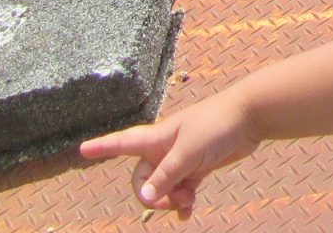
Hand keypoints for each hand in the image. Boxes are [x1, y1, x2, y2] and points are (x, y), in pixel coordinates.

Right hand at [81, 92, 261, 217]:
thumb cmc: (216, 125)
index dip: (102, 147)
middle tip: (170, 202)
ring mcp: (181, 158)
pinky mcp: (198, 167)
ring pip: (163, 187)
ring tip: (187, 204)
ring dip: (170, 200)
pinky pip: (182, 190)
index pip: (122, 143)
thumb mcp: (188, 153)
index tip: (82, 150)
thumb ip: (166, 175)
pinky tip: (187, 214)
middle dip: (152, 195)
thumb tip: (143, 196)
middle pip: (143, 178)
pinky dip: (182, 203)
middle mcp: (165, 148)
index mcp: (157, 137)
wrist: (250, 117)